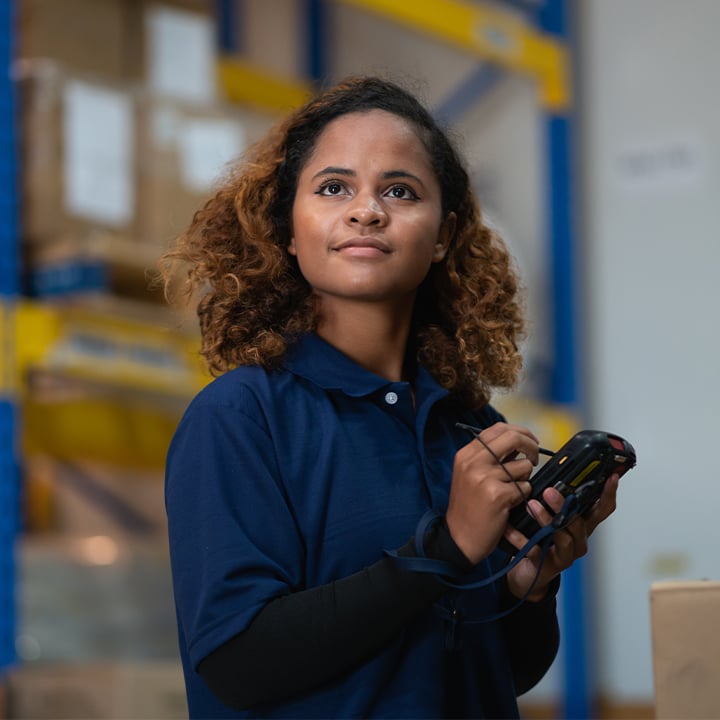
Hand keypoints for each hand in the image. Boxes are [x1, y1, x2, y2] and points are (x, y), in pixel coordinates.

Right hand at [446, 422, 539, 564]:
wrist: (458, 538)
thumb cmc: (468, 508)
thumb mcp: (470, 475)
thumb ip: (490, 457)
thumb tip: (519, 443)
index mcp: (466, 454)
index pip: (498, 428)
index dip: (520, 432)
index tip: (530, 441)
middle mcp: (473, 462)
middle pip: (513, 438)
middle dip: (531, 446)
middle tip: (534, 458)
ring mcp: (484, 477)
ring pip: (523, 466)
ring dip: (525, 479)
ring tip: (512, 492)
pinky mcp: (497, 495)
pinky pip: (524, 487)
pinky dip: (523, 496)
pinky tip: (509, 505)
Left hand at [504, 472, 620, 600]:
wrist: (526, 573)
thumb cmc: (540, 541)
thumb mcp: (550, 517)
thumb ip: (554, 500)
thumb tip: (551, 477)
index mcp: (582, 524)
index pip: (602, 508)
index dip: (609, 493)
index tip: (611, 476)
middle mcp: (578, 539)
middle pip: (580, 521)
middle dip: (565, 505)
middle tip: (549, 491)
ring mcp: (566, 554)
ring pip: (563, 536)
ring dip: (546, 519)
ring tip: (531, 506)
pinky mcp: (550, 565)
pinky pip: (537, 550)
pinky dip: (521, 539)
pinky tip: (510, 529)